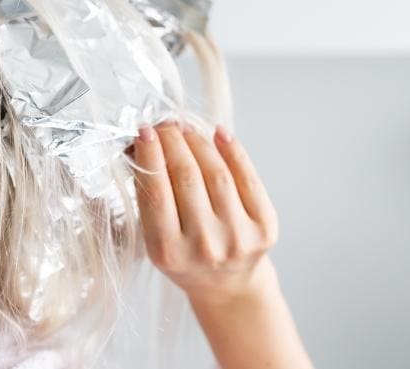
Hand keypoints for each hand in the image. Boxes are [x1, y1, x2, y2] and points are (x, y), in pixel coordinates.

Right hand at [131, 120, 278, 302]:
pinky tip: (219, 135)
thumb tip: (144, 143)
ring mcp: (237, 237)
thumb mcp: (157, 237)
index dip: (150, 155)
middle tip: (166, 124)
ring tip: (186, 128)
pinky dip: (233, 151)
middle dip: (173, 142)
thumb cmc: (186, 256)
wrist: (228, 285)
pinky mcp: (264, 228)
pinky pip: (248, 178)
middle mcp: (205, 246)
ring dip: (199, 142)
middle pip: (186, 177)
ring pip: (216, 173)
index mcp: (169, 251)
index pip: (156, 191)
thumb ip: (149, 196)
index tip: (145, 131)